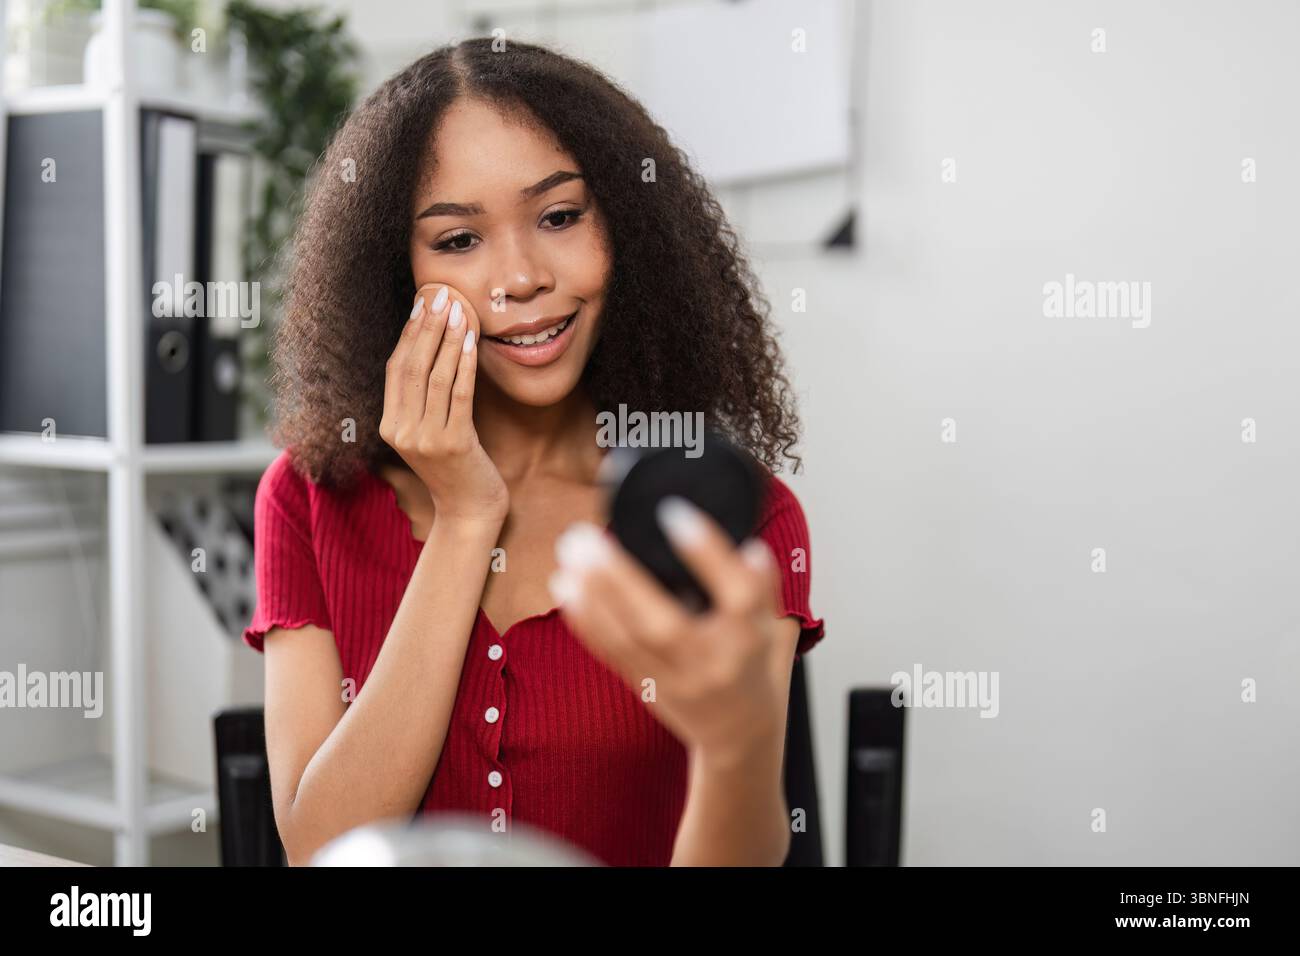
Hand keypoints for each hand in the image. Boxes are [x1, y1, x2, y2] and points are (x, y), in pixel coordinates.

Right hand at [379, 283, 507, 524]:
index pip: (395, 370)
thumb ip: (424, 400)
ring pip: (435, 378)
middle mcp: (401, 432)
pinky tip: (471, 342)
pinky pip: (459, 395)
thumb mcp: (429, 432)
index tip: (422, 305)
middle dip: (427, 328)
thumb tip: (432, 346)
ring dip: (447, 340)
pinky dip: (464, 365)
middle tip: (440, 297)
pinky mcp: (453, 445)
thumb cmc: (455, 467)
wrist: (469, 510)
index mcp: (389, 427)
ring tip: (459, 311)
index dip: (408, 335)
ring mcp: (425, 440)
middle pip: (411, 368)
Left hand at [548, 497, 787, 759]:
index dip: (708, 552)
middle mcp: (713, 663)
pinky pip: (612, 653)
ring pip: (628, 639)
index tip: (673, 513)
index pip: (737, 593)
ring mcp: (677, 680)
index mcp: (752, 639)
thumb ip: (760, 584)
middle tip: (587, 535)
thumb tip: (744, 539)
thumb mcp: (773, 624)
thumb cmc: (755, 667)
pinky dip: (586, 620)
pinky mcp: (649, 688)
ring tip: (570, 551)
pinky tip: (565, 586)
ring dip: (593, 594)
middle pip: (662, 623)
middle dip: (620, 578)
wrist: (742, 738)